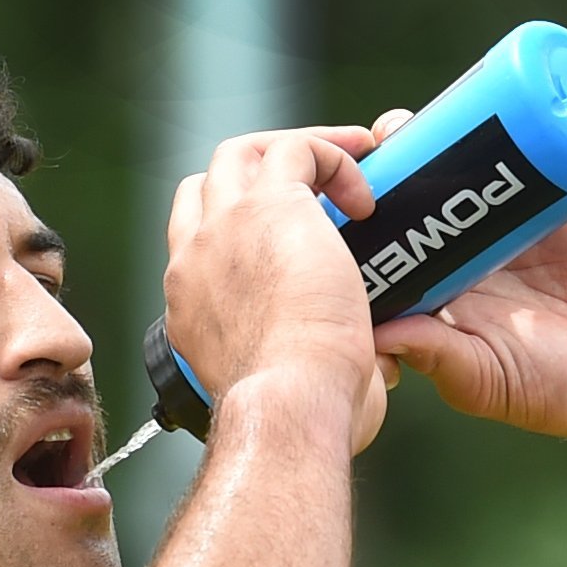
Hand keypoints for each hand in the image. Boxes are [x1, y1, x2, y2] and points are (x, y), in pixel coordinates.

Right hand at [164, 126, 390, 449]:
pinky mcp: (270, 206)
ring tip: (352, 160)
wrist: (289, 405)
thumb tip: (376, 374)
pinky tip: (366, 193)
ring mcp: (225, 227)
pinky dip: (334, 157)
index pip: (196, 241)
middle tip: (317, 185)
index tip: (289, 241)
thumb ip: (313, 372)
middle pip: (209, 181)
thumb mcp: (287, 392)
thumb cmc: (298, 417)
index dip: (237, 226)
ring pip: (243, 152)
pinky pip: (297, 149)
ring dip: (298, 149)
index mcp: (190, 305)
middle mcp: (195, 259)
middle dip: (260, 171)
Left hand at [363, 108, 566, 441]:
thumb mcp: (486, 377)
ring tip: (409, 126)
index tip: (335, 200)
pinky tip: (476, 102)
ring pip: (469, 154)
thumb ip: (437, 357)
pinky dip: (509, 117)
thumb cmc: (559, 389)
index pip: (393, 235)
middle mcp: (475, 240)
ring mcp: (520, 210)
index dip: (362, 214)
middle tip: (366, 152)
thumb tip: (375, 333)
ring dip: (435, 130)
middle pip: (422, 184)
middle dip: (390, 161)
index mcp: (444, 282)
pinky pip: (536, 142)